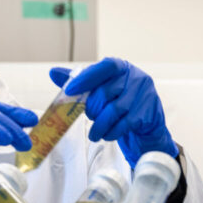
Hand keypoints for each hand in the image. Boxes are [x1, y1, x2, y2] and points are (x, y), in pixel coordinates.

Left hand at [51, 57, 177, 166]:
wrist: (146, 125)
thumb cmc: (119, 103)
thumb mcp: (100, 90)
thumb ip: (79, 81)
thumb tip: (53, 72)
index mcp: (122, 68)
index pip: (104, 67)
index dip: (86, 78)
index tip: (69, 90)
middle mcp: (136, 78)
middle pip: (105, 92)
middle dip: (92, 108)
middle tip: (88, 117)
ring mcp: (145, 95)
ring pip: (113, 110)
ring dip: (99, 125)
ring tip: (94, 133)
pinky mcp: (149, 113)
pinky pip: (124, 124)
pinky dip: (111, 132)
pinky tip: (107, 135)